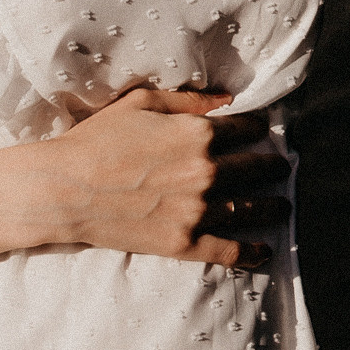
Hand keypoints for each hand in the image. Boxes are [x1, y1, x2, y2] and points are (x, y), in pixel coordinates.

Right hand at [40, 90, 288, 267]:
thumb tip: (227, 98)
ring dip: (272, 205)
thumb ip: (188, 100)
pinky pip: (229, 250)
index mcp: (197, 135)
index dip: (257, 127)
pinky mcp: (184, 242)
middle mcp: (205, 172)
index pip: (245, 128)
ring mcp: (197, 211)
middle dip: (272, 164)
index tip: (262, 129)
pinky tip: (266, 249)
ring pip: (251, 208)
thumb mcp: (141, 103)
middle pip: (255, 167)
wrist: (67, 189)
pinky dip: (252, 251)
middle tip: (281, 165)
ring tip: (282, 204)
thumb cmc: (98, 139)